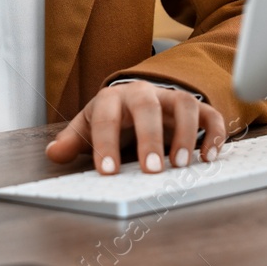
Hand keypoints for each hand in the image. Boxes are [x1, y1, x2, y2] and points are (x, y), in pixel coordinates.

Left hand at [45, 80, 225, 174]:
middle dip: (150, 137)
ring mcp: (170, 99)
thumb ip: (72, 141)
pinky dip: (214, 133)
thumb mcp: (87, 128)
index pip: (106, 117)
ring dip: (186, 134)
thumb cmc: (111, 119)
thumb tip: (53, 153)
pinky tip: (209, 157)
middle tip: (151, 169)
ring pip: (184, 104)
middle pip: (147, 106)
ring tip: (181, 165)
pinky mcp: (194, 107)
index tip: (108, 172)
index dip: (105, 144)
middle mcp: (143, 93)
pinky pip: (209, 114)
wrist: (134, 100)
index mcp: (112, 98)